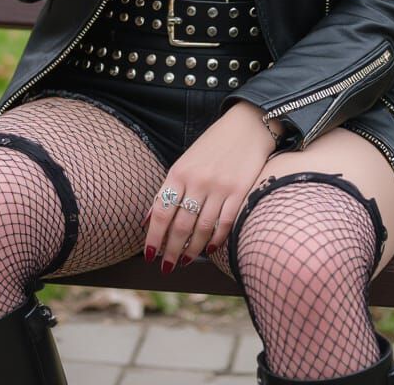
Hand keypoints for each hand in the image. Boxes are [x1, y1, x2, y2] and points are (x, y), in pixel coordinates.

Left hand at [144, 101, 275, 273]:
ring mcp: (220, 187)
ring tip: (186, 261)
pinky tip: (210, 250)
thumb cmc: (212, 146)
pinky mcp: (240, 192)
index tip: (149, 255)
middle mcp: (198, 181)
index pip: (161, 212)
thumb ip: (167, 190)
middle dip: (171, 250)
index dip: (154, 237)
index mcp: (179, 172)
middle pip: (180, 225)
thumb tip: (148, 220)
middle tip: (167, 266)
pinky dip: (216, 240)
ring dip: (192, 250)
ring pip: (202, 229)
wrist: (246, 126)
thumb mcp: (184, 162)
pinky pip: (225, 224)